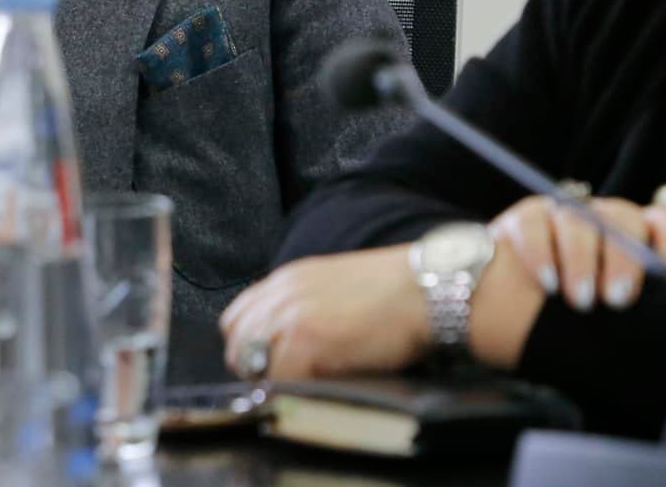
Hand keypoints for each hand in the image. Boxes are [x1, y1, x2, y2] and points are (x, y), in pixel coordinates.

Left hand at [219, 246, 430, 380]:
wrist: (428, 289)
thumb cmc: (398, 291)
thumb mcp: (338, 286)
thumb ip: (307, 305)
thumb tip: (290, 341)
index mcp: (289, 278)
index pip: (239, 315)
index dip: (250, 343)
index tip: (267, 362)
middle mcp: (282, 292)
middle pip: (237, 339)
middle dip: (254, 364)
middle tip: (284, 380)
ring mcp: (290, 316)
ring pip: (252, 361)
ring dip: (273, 377)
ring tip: (305, 383)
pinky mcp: (305, 340)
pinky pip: (279, 378)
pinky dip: (295, 388)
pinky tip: (322, 383)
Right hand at [488, 194, 665, 312]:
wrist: (488, 321)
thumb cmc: (550, 327)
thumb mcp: (601, 331)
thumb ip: (631, 316)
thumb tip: (664, 322)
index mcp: (629, 245)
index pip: (664, 223)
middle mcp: (599, 224)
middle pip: (623, 217)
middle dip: (624, 258)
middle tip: (617, 299)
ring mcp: (560, 218)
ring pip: (580, 217)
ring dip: (582, 259)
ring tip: (579, 300)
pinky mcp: (522, 220)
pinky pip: (536, 222)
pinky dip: (542, 252)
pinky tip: (545, 282)